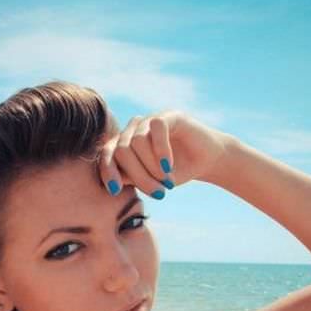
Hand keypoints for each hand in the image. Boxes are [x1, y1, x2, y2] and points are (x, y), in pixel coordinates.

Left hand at [97, 110, 233, 197]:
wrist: (204, 161)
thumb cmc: (174, 174)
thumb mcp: (149, 180)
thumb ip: (130, 178)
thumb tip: (113, 182)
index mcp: (123, 145)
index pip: (106, 154)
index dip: (108, 171)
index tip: (115, 191)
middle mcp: (133, 130)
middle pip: (123, 151)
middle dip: (139, 177)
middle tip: (158, 194)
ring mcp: (149, 121)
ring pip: (137, 142)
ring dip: (152, 167)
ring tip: (167, 182)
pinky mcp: (168, 116)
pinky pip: (156, 129)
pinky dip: (161, 151)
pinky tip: (169, 167)